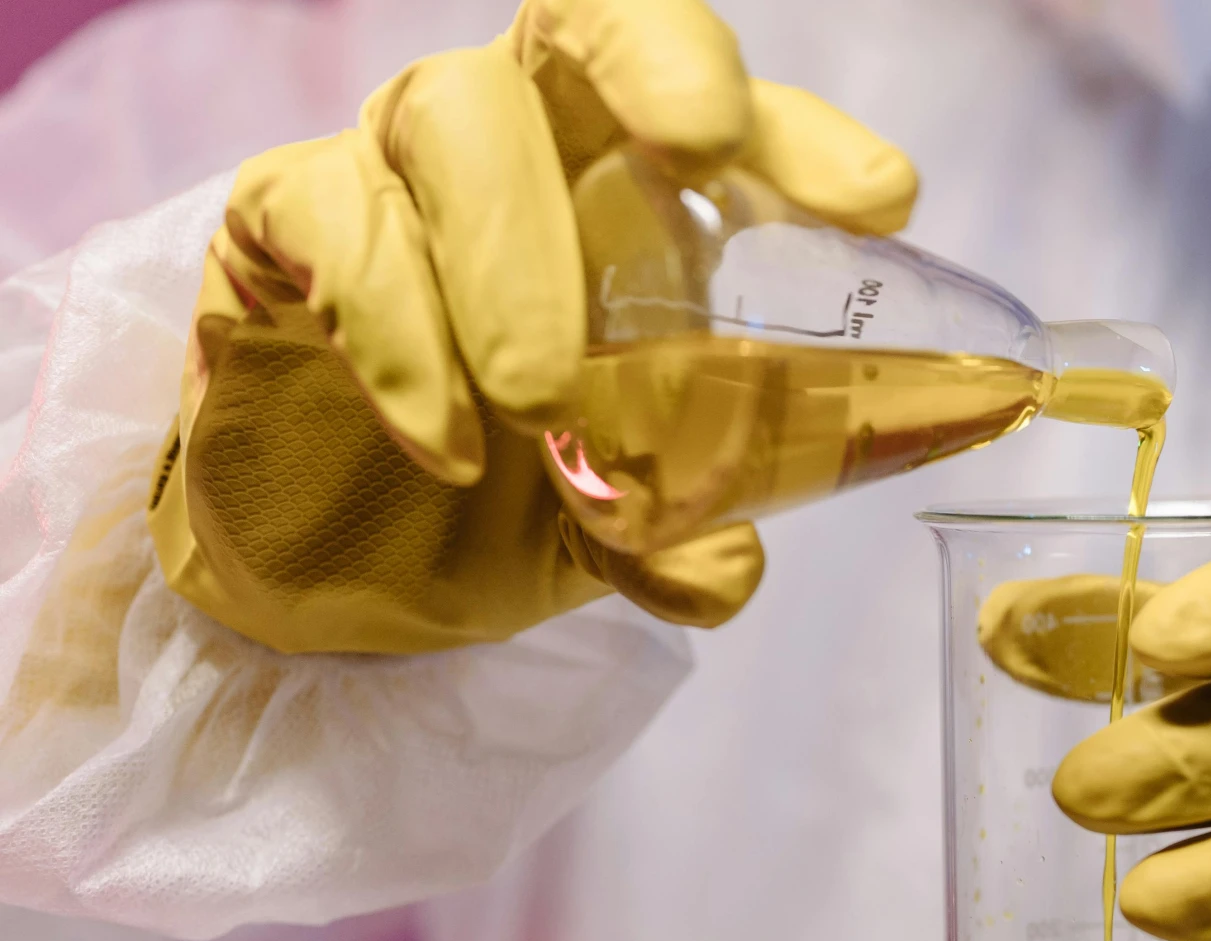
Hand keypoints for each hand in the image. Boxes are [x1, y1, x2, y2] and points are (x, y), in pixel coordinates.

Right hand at [147, 0, 919, 654]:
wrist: (324, 564)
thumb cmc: (496, 499)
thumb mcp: (610, 531)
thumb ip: (672, 540)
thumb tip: (728, 567)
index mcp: (634, 197)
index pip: (724, 116)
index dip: (802, 138)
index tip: (878, 204)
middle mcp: (524, 148)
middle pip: (584, 29)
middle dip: (654, 66)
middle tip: (701, 154)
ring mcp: (397, 170)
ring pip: (454, 118)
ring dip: (513, 254)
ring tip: (542, 400)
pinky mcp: (283, 218)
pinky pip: (332, 216)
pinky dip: (397, 330)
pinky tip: (443, 439)